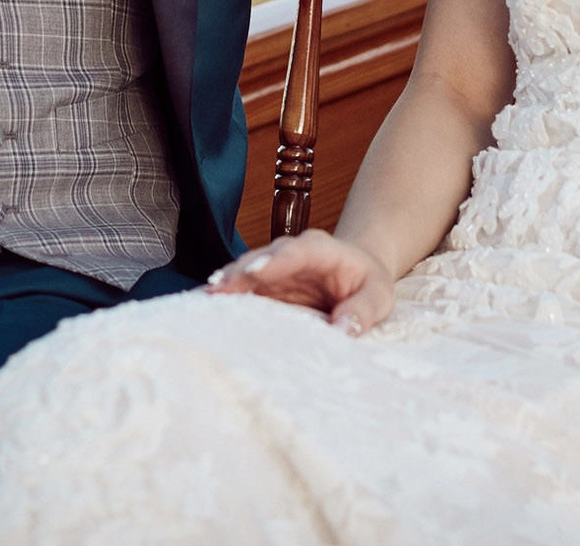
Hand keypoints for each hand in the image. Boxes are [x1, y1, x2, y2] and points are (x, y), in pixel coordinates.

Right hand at [204, 230, 394, 335]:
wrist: (357, 271)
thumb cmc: (368, 283)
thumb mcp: (379, 296)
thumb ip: (362, 311)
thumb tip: (343, 330)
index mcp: (321, 249)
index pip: (297, 251)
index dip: (275, 260)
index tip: (256, 271)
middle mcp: (291, 253)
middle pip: (261, 259)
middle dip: (239, 273)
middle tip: (216, 290)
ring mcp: (273, 268)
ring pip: (244, 272)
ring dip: (224, 286)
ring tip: (201, 302)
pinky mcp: (263, 285)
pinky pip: (240, 289)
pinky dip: (222, 298)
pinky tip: (201, 309)